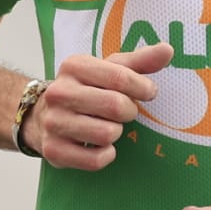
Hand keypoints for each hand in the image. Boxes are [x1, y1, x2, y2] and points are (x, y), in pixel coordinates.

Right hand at [24, 42, 172, 170]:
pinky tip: (100, 145)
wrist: (42, 116)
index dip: (142, 87)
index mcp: (74, 66)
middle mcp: (59, 92)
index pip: (120, 76)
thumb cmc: (86, 89)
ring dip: (116, 133)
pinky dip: (106, 154)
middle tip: (124, 111)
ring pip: (107, 134)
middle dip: (128, 111)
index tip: (149, 93)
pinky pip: (95, 160)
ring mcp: (53, 122)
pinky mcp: (53, 151)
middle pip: (116, 106)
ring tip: (108, 126)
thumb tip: (168, 50)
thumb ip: (139, 61)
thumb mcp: (108, 69)